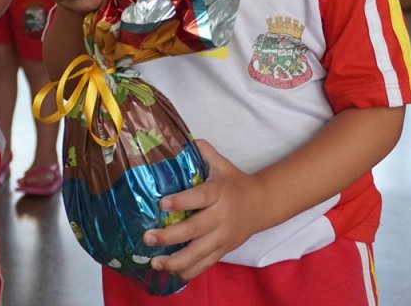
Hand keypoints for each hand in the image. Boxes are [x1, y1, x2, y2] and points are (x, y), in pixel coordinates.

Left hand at [142, 140, 264, 280]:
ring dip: (175, 261)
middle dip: (170, 236)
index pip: (199, 197)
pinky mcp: (224, 250)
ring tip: (155, 262)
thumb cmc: (236, 183)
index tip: (161, 203)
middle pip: (195, 229)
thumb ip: (204, 152)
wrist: (263, 204)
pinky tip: (172, 272)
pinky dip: (189, 271)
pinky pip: (206, 264)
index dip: (181, 200)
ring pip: (199, 253)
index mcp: (219, 192)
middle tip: (148, 237)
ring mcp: (223, 236)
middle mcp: (221, 216)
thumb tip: (185, 139)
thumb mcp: (223, 164)